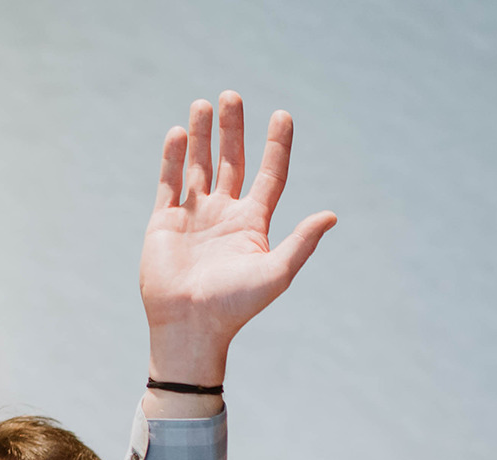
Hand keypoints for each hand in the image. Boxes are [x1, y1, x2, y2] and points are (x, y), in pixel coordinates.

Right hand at [140, 91, 337, 384]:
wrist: (190, 326)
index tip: (282, 115)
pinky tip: (177, 132)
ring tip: (205, 104)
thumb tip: (331, 215)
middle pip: (232, 162)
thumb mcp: (276, 273)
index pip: (269, 176)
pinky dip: (172, 157)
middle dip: (233, 129)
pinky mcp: (165, 222)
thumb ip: (302, 243)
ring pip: (199, 165)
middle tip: (232, 96)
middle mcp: (225, 216)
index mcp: (253, 226)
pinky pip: (169, 182)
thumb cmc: (235, 305)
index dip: (277, 146)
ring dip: (201, 135)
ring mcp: (194, 217)